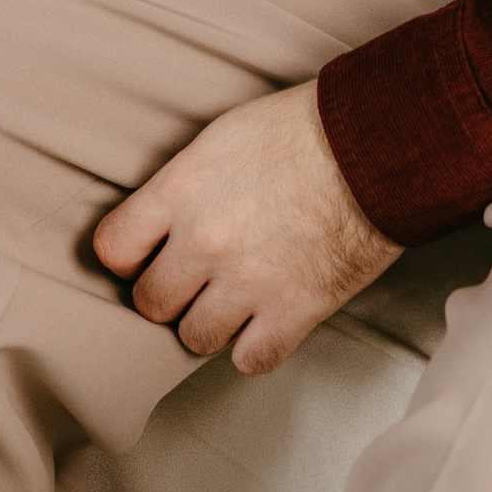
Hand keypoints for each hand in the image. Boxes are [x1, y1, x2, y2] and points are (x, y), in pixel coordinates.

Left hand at [93, 83, 398, 376]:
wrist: (378, 146)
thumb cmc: (304, 131)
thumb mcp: (222, 139)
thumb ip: (182, 187)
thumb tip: (159, 223)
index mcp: (181, 191)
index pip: (114, 250)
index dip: (129, 258)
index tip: (145, 257)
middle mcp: (205, 241)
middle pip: (151, 302)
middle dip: (171, 293)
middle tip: (196, 280)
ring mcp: (248, 282)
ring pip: (195, 338)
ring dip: (211, 323)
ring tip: (234, 301)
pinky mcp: (293, 312)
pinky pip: (249, 360)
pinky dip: (256, 346)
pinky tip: (267, 321)